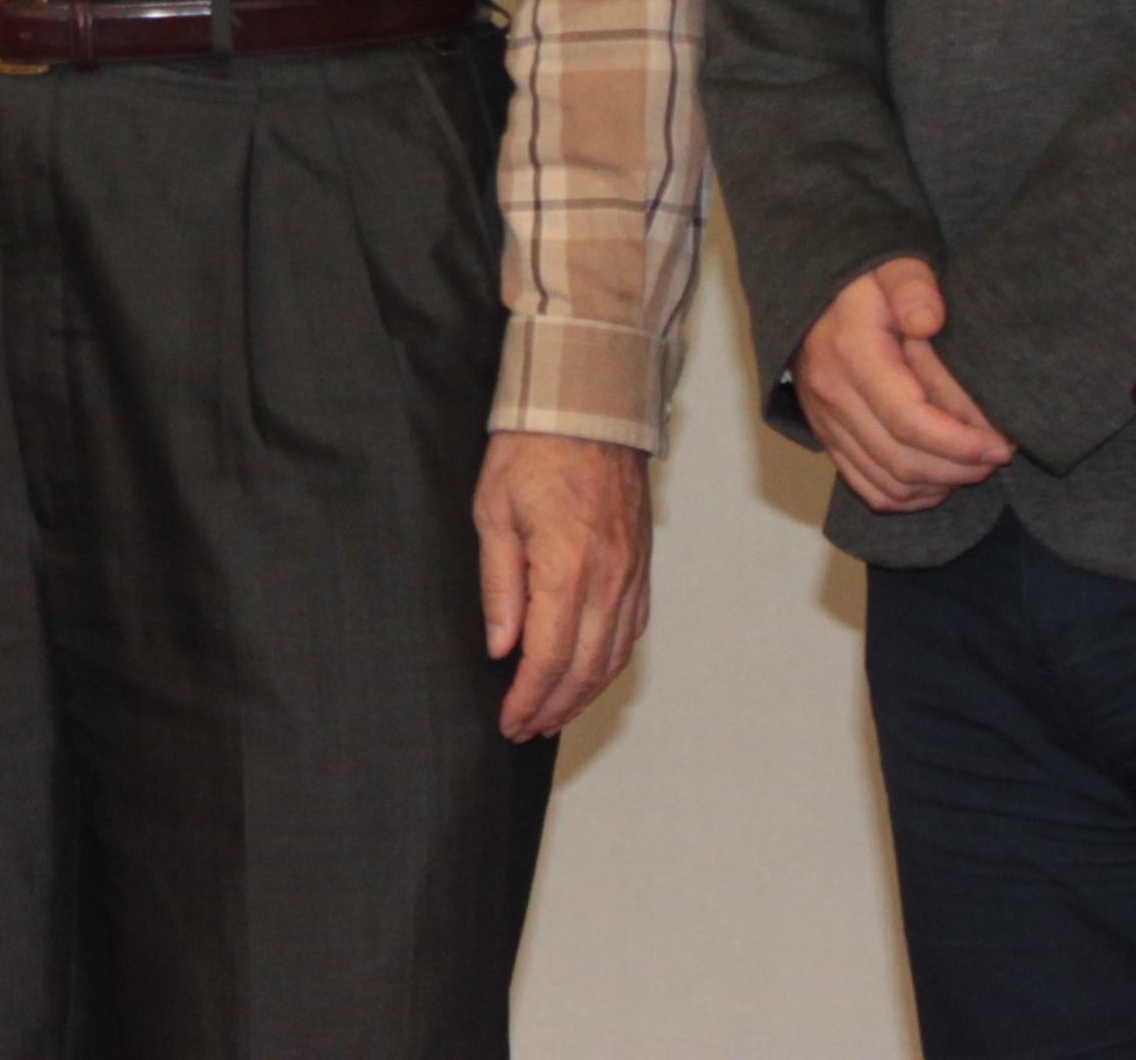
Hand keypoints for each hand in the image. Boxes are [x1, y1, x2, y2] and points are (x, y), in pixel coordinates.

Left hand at [475, 431, 654, 740]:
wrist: (588, 407)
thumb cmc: (534, 449)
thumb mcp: (493, 514)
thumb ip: (500, 586)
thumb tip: (501, 646)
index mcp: (567, 567)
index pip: (548, 658)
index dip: (527, 698)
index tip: (508, 720)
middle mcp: (609, 578)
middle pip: (585, 669)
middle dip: (553, 708)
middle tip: (526, 728)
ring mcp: (632, 573)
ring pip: (614, 656)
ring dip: (584, 693)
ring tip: (553, 713)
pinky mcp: (642, 565)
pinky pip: (632, 629)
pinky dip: (610, 662)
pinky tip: (588, 672)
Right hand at [796, 257, 1013, 513]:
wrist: (813, 291)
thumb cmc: (867, 280)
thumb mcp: (893, 266)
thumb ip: (913, 287)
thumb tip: (929, 321)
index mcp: (853, 354)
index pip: (907, 420)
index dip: (959, 443)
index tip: (1001, 445)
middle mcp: (832, 395)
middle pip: (901, 460)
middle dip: (960, 469)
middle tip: (998, 455)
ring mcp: (825, 420)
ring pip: (887, 482)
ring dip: (939, 485)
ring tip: (975, 465)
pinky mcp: (826, 435)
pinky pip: (867, 486)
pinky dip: (909, 496)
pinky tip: (939, 480)